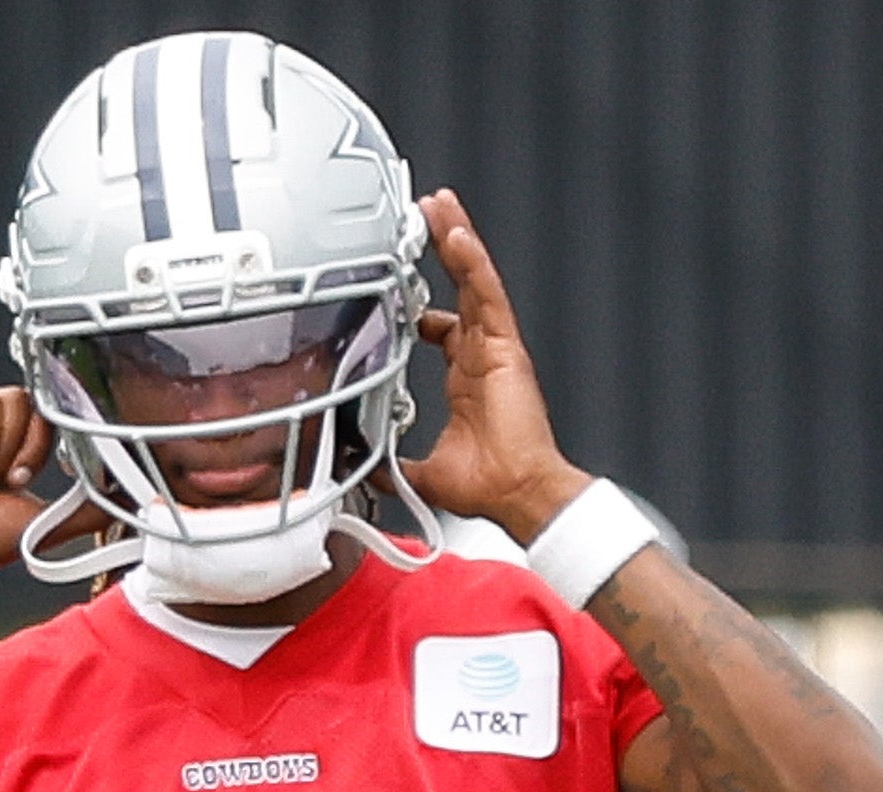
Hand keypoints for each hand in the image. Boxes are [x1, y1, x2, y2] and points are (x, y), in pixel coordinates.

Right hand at [0, 383, 89, 587]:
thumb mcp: (52, 520)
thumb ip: (92, 508)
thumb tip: (129, 501)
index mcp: (15, 453)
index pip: (49, 421)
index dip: (47, 443)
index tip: (37, 473)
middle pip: (36, 405)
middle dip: (30, 448)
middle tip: (10, 481)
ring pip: (14, 398)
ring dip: (7, 445)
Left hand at [401, 188, 591, 544]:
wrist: (516, 492)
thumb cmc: (487, 482)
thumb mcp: (422, 469)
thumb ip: (392, 462)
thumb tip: (366, 466)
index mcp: (465, 377)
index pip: (440, 324)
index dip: (420, 301)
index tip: (398, 282)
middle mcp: (481, 355)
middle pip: (460, 288)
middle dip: (442, 249)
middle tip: (426, 215)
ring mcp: (496, 347)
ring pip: (474, 280)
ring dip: (456, 241)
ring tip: (440, 207)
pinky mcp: (506, 346)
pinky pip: (487, 294)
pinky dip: (473, 263)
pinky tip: (458, 236)